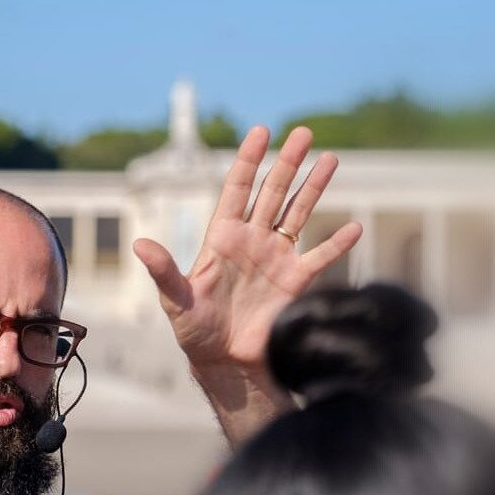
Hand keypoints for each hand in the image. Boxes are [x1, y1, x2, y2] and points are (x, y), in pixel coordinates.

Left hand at [134, 125, 361, 374]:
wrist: (223, 363)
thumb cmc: (194, 331)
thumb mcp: (175, 300)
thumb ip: (164, 271)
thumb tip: (140, 246)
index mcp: (222, 236)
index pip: (238, 188)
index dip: (249, 159)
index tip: (261, 131)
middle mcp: (252, 240)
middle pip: (273, 192)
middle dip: (288, 162)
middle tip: (303, 132)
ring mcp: (276, 258)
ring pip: (299, 213)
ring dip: (314, 187)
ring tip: (331, 158)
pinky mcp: (295, 282)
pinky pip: (320, 258)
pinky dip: (337, 244)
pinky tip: (354, 227)